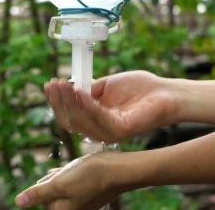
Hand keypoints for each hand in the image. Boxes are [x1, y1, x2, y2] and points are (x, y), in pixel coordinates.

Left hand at [15, 153, 124, 209]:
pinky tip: (73, 170)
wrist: (118, 170)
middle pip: (49, 196)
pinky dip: (69, 177)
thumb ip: (38, 194)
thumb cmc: (89, 177)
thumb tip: (18, 203)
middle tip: (63, 175)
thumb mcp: (59, 184)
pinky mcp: (87, 193)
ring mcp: (80, 202)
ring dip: (60, 177)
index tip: (57, 180)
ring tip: (71, 171)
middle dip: (51, 182)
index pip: (40, 202)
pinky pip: (70, 186)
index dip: (44, 187)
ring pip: (60, 188)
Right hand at [45, 70, 177, 142]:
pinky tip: (82, 91)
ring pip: (81, 121)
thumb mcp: (106, 85)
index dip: (57, 101)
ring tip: (64, 84)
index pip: (69, 116)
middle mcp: (100, 130)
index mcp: (95, 120)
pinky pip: (98, 118)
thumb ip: (88, 89)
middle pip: (70, 121)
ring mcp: (109, 132)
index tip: (50, 84)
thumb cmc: (140, 89)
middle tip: (54, 83)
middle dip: (59, 101)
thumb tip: (70, 88)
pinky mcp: (120, 130)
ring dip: (70, 101)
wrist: (165, 93)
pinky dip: (88, 104)